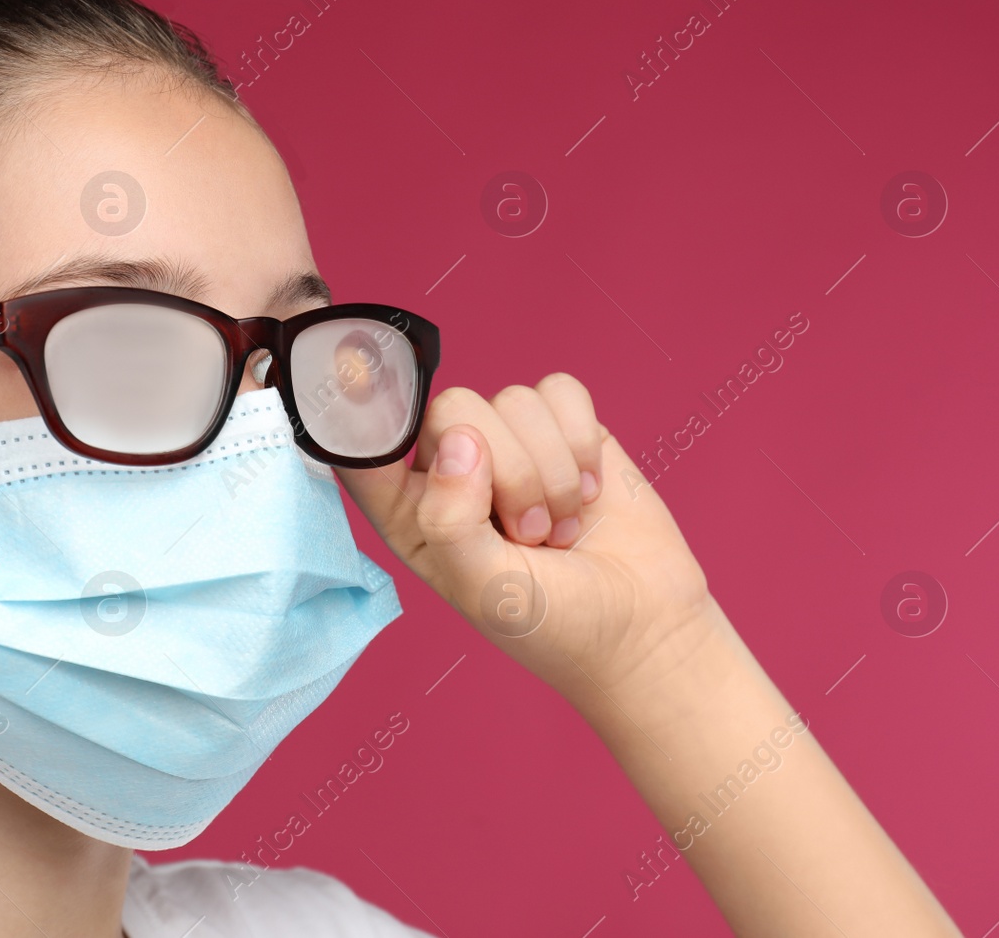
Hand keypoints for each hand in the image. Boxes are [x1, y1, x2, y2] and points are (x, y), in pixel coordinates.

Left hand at [336, 374, 713, 693]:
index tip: (355, 370)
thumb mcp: (482, 587)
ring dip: (551, 472)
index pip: (364, 444)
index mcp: (407, 510)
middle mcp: (450, 469)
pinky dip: (581, 441)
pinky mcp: (564, 430)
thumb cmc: (550, 623)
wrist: (643, 627)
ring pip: (512, 401)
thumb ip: (450, 519)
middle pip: (452, 409)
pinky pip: (560, 391)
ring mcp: (510, 445)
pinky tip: (589, 491)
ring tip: (561, 528)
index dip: (357, 405)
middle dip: (507, 472)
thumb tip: (459, 443)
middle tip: (530, 534)